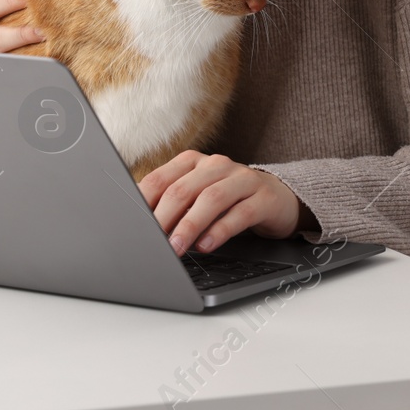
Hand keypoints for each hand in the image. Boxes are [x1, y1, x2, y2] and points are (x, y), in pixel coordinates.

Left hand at [139, 150, 303, 254]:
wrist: (277, 199)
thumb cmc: (228, 201)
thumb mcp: (197, 199)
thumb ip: (172, 208)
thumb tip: (141, 229)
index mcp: (193, 162)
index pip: (160, 179)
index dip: (144, 204)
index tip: (133, 227)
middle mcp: (217, 165)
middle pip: (183, 189)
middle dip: (164, 218)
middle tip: (153, 243)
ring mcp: (243, 179)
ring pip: (211, 199)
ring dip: (190, 226)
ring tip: (177, 248)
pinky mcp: (264, 197)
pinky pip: (240, 213)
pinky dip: (220, 230)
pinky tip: (207, 246)